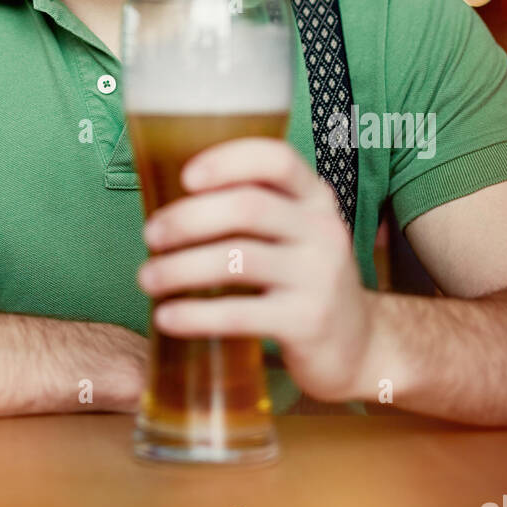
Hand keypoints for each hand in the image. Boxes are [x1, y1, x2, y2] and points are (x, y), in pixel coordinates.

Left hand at [136, 138, 376, 403]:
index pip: (276, 159)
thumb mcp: (295, 232)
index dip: (227, 161)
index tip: (184, 177)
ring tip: (147, 278)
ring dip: (180, 268)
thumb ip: (250, 208)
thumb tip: (165, 195)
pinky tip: (167, 317)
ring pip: (236, 259)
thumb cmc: (306, 278)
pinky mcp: (308, 322)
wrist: (359, 347)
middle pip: (246, 207)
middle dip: (187, 219)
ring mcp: (319, 277)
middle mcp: (322, 229)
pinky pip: (240, 314)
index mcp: (315, 197)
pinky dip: (195, 314)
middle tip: (151, 234)